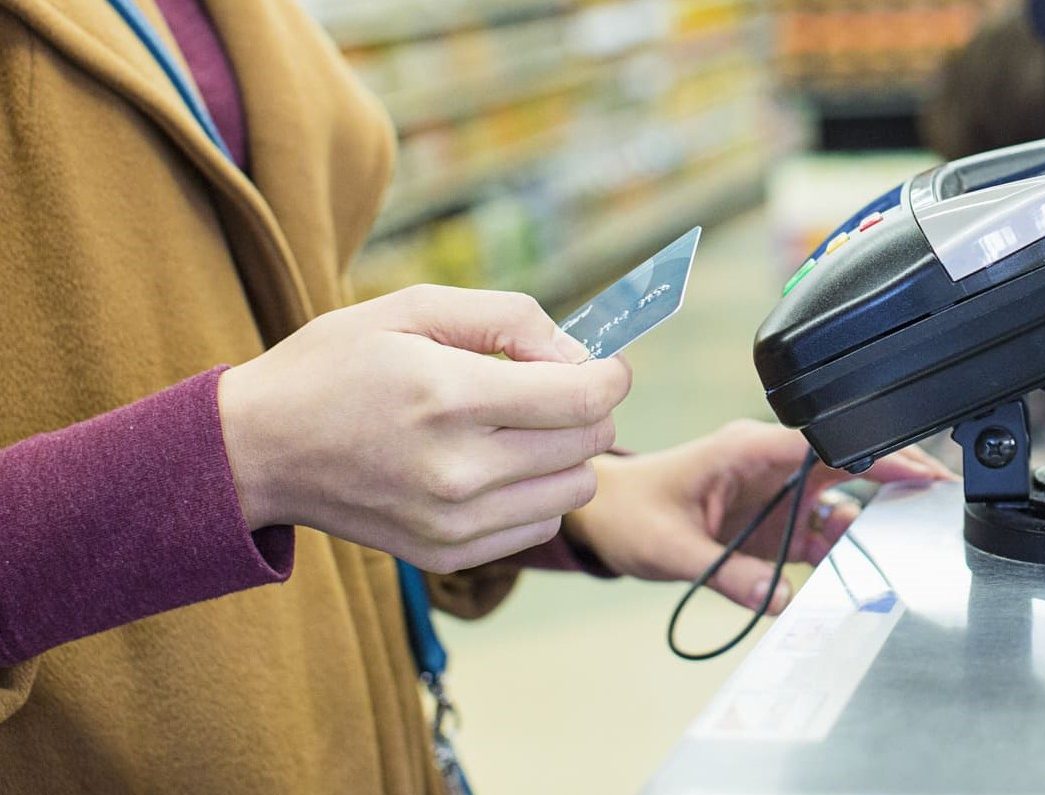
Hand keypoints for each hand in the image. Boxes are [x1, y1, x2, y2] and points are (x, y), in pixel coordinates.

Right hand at [218, 285, 631, 573]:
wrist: (256, 450)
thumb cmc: (336, 365)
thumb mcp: (412, 307)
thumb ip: (510, 318)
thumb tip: (580, 355)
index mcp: (448, 396)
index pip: (585, 397)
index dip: (611, 375)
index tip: (603, 364)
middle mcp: (457, 469)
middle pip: (589, 443)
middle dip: (589, 407)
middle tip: (554, 387)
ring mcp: (453, 521)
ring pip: (575, 488)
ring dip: (567, 453)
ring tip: (521, 427)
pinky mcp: (447, 553)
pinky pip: (541, 525)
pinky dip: (537, 493)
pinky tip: (497, 466)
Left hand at [566, 420, 952, 612]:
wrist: (605, 517)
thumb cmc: (631, 511)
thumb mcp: (673, 548)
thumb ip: (729, 574)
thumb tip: (779, 600)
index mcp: (748, 449)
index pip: (827, 443)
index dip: (878, 454)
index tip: (920, 472)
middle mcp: (769, 464)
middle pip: (847, 464)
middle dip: (894, 479)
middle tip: (938, 503)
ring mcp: (774, 491)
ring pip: (840, 501)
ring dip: (868, 524)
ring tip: (901, 548)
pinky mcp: (771, 519)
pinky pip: (817, 532)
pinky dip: (838, 550)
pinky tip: (855, 571)